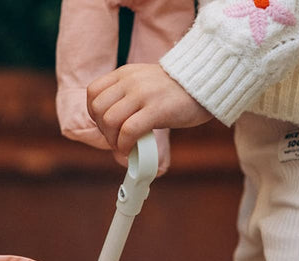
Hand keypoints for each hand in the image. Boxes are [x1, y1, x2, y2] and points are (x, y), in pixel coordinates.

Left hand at [87, 63, 211, 156]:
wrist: (205, 82)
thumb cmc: (176, 90)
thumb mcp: (146, 84)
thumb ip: (129, 98)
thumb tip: (114, 128)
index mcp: (125, 74)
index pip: (93, 93)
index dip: (94, 114)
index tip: (107, 126)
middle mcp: (130, 81)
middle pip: (99, 109)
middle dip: (103, 131)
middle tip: (117, 140)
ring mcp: (142, 94)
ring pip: (110, 121)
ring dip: (113, 140)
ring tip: (125, 146)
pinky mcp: (156, 110)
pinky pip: (128, 131)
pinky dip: (124, 145)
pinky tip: (132, 150)